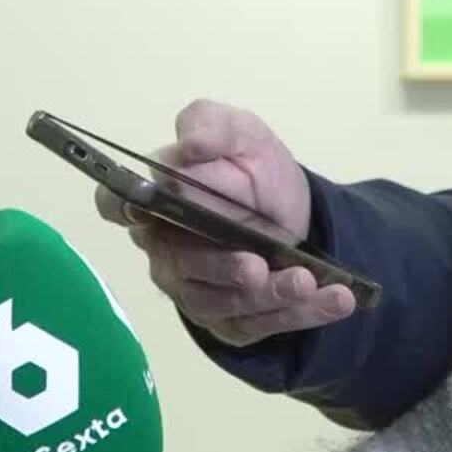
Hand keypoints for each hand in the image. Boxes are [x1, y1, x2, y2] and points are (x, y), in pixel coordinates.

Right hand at [96, 99, 355, 346]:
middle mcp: (166, 250)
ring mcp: (196, 290)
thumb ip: (209, 126)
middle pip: (178, 267)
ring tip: (308, 281)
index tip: (143, 211)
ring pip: (220, 303)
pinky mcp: (231, 321)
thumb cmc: (252, 166)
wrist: (298, 212)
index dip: (122, 209)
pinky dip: (301, 313)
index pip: (116, 204)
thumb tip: (186, 147)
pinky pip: (260, 325)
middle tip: (256, 266)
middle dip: (218, 269)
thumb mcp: (240, 131)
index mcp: (156, 200)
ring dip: (266, 297)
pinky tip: (336, 299)